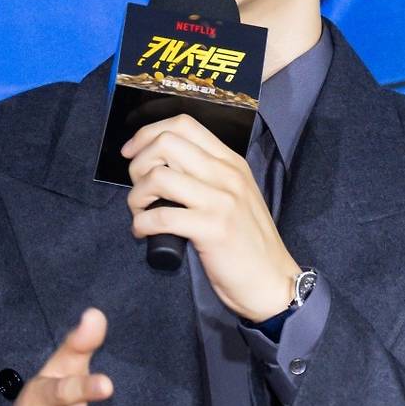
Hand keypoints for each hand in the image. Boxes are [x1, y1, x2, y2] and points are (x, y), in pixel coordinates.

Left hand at [121, 114, 300, 320]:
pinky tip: (143, 233)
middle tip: (139, 190)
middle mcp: (227, 174)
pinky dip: (140, 224)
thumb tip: (161, 166)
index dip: (148, 134)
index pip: (184, 124)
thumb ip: (206, 175)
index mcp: (230, 162)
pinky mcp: (212, 229)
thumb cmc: (248, 242)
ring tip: (140, 212)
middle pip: (166, 143)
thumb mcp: (234, 196)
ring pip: (158, 177)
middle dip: (138, 164)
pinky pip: (161, 216)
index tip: (132, 153)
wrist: (272, 281)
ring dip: (136, 196)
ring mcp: (221, 201)